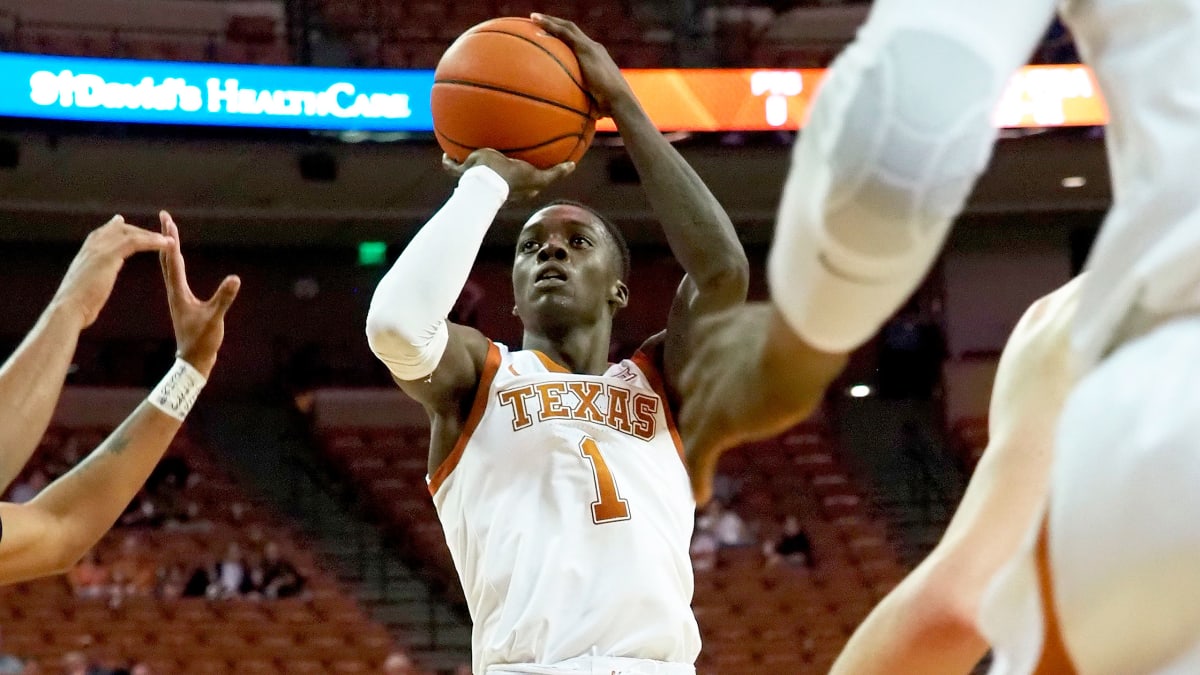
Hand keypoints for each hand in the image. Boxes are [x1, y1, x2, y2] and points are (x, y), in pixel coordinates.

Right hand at [52, 215, 173, 327]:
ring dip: (152, 236)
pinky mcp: (108, 256)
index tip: (123, 223)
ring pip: (131, 234)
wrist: (69, 308)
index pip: (104, 232)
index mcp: (86, 251)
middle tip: (159, 235)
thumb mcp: (83, 283)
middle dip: (140, 231)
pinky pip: (135, 242)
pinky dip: (153, 241)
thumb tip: (93, 278)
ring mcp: (99, 249)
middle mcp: (92, 245)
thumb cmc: (76, 303)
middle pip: (120, 230)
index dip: (117, 228)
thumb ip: (90, 275)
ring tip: (169, 240)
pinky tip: (167, 244)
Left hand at [158, 211, 240, 377]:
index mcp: (178, 291)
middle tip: (165, 217)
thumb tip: (235, 278)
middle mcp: (174, 290)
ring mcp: (177, 295)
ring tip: (167, 231)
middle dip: (166, 236)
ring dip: (167, 247)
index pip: (172, 259)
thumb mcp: (215, 318)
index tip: (167, 220)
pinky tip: (175, 258)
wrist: (192, 359)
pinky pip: (174, 274)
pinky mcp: (182, 300)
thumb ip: (224, 298)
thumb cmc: (203, 340)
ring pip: (168, 265)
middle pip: (166, 257)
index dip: (170, 239)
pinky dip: (173, 260)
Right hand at [443, 149, 574, 201]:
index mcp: (514, 188)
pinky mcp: (463, 175)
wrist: (487, 182)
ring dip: (471, 167)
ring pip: (472, 174)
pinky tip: (446, 155)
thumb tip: (573, 166)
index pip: (524, 185)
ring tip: (471, 156)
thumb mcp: (537, 178)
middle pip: (499, 179)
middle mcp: (496, 186)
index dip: (527, 179)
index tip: (527, 170)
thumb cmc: (511, 180)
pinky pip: (453, 168)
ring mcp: (477, 180)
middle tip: (502, 160)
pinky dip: (449, 162)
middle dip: (499, 171)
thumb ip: (556, 173)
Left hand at [531, 13, 633, 117]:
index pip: (579, 44)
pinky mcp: (586, 49)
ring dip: (550, 21)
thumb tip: (574, 118)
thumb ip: (585, 106)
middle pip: (572, 31)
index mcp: (597, 60)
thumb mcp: (595, 105)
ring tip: (533, 18)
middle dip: (556, 25)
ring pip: (567, 27)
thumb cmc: (609, 109)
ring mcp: (590, 47)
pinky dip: (550, 26)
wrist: (619, 101)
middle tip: (539, 22)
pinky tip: (535, 23)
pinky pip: (564, 33)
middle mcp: (595, 49)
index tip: (554, 37)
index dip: (566, 39)